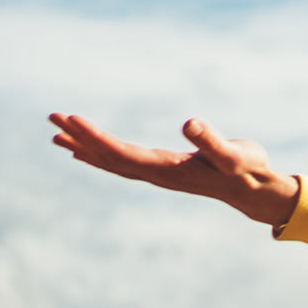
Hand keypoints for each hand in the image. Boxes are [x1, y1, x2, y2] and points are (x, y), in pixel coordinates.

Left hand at [49, 113, 299, 227]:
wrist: (255, 190)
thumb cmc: (248, 169)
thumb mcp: (235, 154)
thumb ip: (213, 142)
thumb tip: (190, 124)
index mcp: (168, 169)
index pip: (122, 154)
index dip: (95, 138)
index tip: (71, 120)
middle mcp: (156, 174)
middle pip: (108, 158)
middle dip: (79, 137)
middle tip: (52, 117)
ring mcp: (157, 174)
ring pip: (111, 161)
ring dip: (83, 146)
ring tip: (56, 133)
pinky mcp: (161, 170)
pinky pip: (121, 163)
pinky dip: (98, 155)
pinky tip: (83, 150)